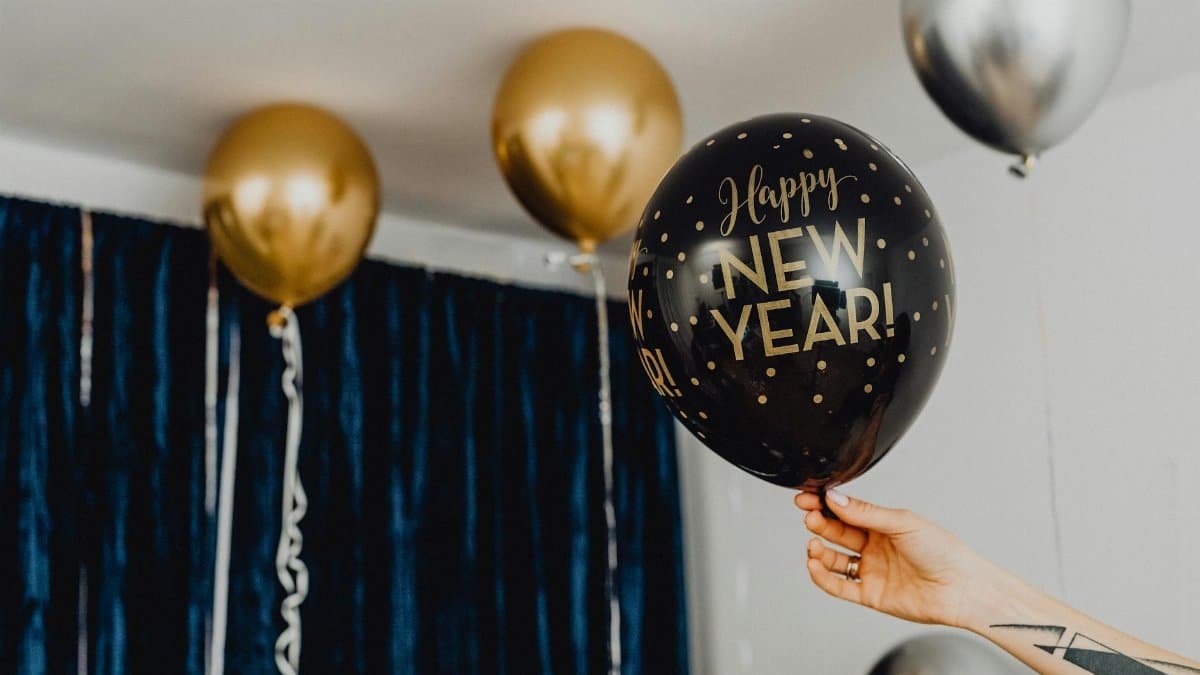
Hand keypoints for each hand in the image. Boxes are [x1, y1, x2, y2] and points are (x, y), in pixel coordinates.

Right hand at [795, 490, 1003, 628]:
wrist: (962, 588)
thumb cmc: (943, 551)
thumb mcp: (902, 523)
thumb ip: (866, 513)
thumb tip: (835, 499)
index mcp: (882, 526)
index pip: (846, 512)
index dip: (825, 505)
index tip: (807, 498)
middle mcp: (874, 547)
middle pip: (837, 533)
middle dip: (820, 524)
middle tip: (810, 517)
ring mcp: (872, 571)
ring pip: (834, 560)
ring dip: (819, 551)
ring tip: (814, 545)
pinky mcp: (871, 594)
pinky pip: (840, 586)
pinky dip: (823, 577)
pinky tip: (815, 566)